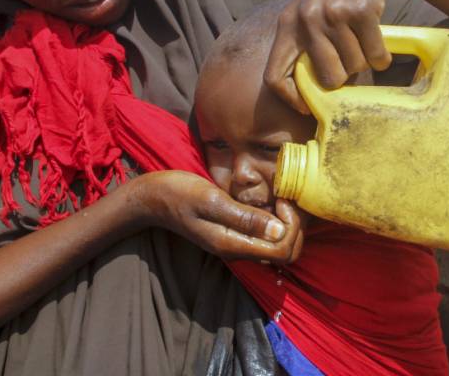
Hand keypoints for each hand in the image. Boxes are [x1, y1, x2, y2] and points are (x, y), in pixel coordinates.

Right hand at [130, 171, 304, 264]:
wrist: (153, 198)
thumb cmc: (179, 194)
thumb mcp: (211, 201)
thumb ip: (244, 218)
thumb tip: (279, 231)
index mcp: (233, 245)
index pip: (282, 252)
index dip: (292, 228)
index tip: (283, 200)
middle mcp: (237, 250)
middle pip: (284, 253)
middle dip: (295, 228)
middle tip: (287, 198)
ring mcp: (235, 243)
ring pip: (276, 245)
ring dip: (287, 224)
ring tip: (281, 196)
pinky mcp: (233, 233)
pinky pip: (265, 235)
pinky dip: (276, 221)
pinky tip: (270, 200)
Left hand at [265, 0, 401, 112]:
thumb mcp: (306, 10)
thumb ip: (304, 43)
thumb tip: (315, 93)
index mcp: (287, 25)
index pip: (274, 76)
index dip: (290, 99)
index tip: (308, 106)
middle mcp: (306, 20)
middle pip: (327, 78)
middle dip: (343, 78)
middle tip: (350, 64)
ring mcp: (334, 15)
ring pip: (355, 67)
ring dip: (364, 62)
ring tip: (363, 42)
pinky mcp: (362, 11)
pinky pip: (376, 55)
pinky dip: (381, 56)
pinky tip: (379, 42)